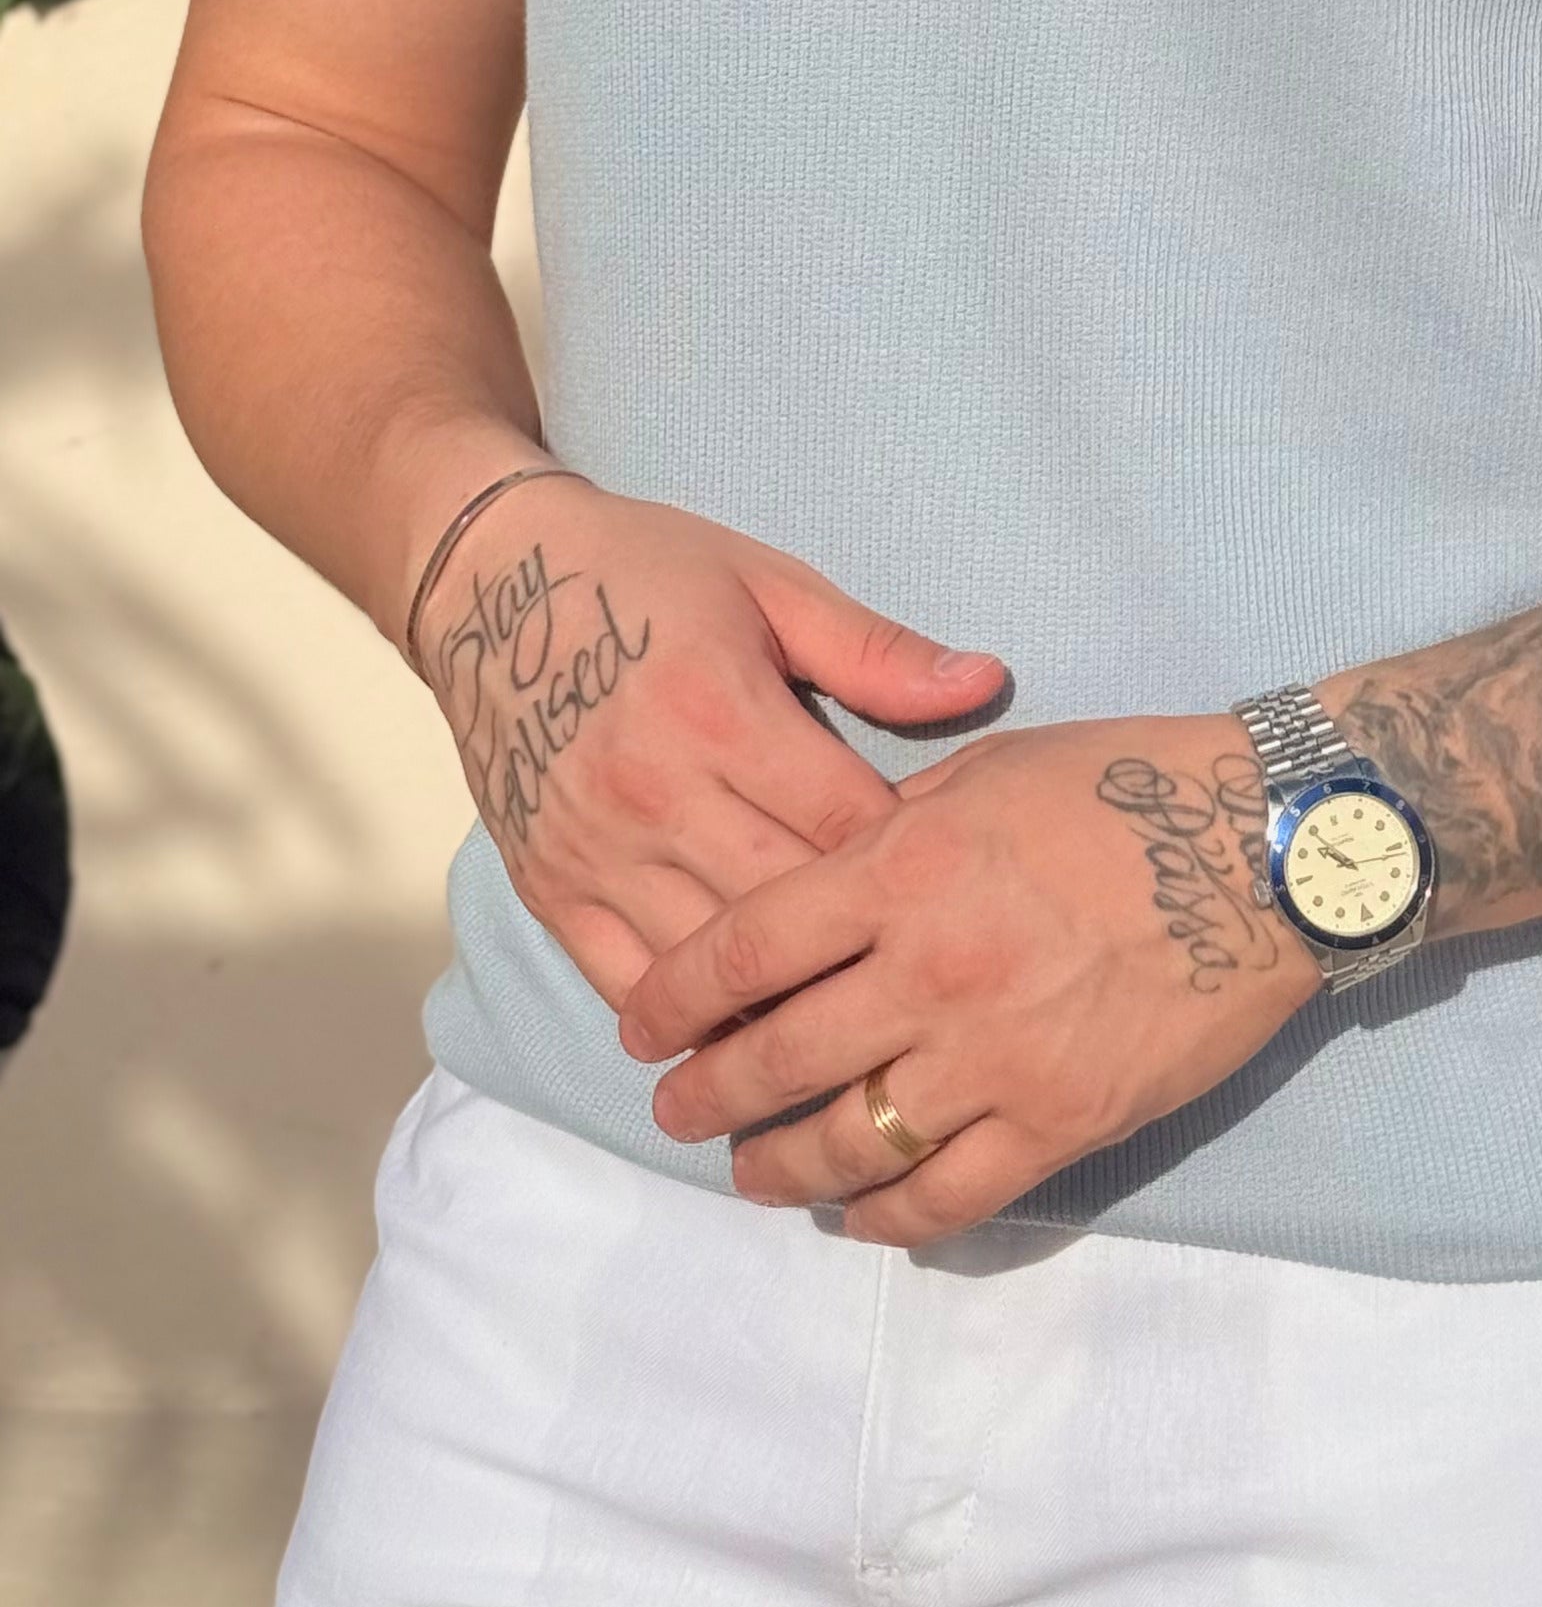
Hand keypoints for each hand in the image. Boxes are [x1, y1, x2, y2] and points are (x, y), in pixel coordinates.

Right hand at [412, 481, 1004, 1010]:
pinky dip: (687, 1020)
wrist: (487, 581)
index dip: (914, 864)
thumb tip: (988, 682)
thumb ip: (874, 649)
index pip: (848, 826)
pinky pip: (625, 983)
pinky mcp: (547, 887)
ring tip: (854, 1028)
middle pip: (787, 911)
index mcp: (723, 712)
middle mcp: (656, 793)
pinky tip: (742, 1036)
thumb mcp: (767, 583)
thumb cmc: (644, 570)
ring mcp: (596, 850)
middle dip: (859, 946)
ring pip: (708, 967)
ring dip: (780, 1001)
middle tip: (924, 971)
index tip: (959, 884)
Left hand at [615, 714, 1320, 1243]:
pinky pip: (947, 1196)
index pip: (745, 948)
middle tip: (675, 1109)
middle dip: (707, 1095)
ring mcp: (994, 1056)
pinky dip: (887, 1216)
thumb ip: (892, 825)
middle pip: (776, 1058)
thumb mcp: (988, 770)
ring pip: (848, 1141)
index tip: (642, 1026)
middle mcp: (931, 969)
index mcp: (902, 866)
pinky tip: (857, 1213)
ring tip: (752, 1171)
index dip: (674, 996)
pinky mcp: (1060, 1121)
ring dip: (780, 1167)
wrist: (1265, 851)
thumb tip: (824, 870)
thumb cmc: (1126, 783)